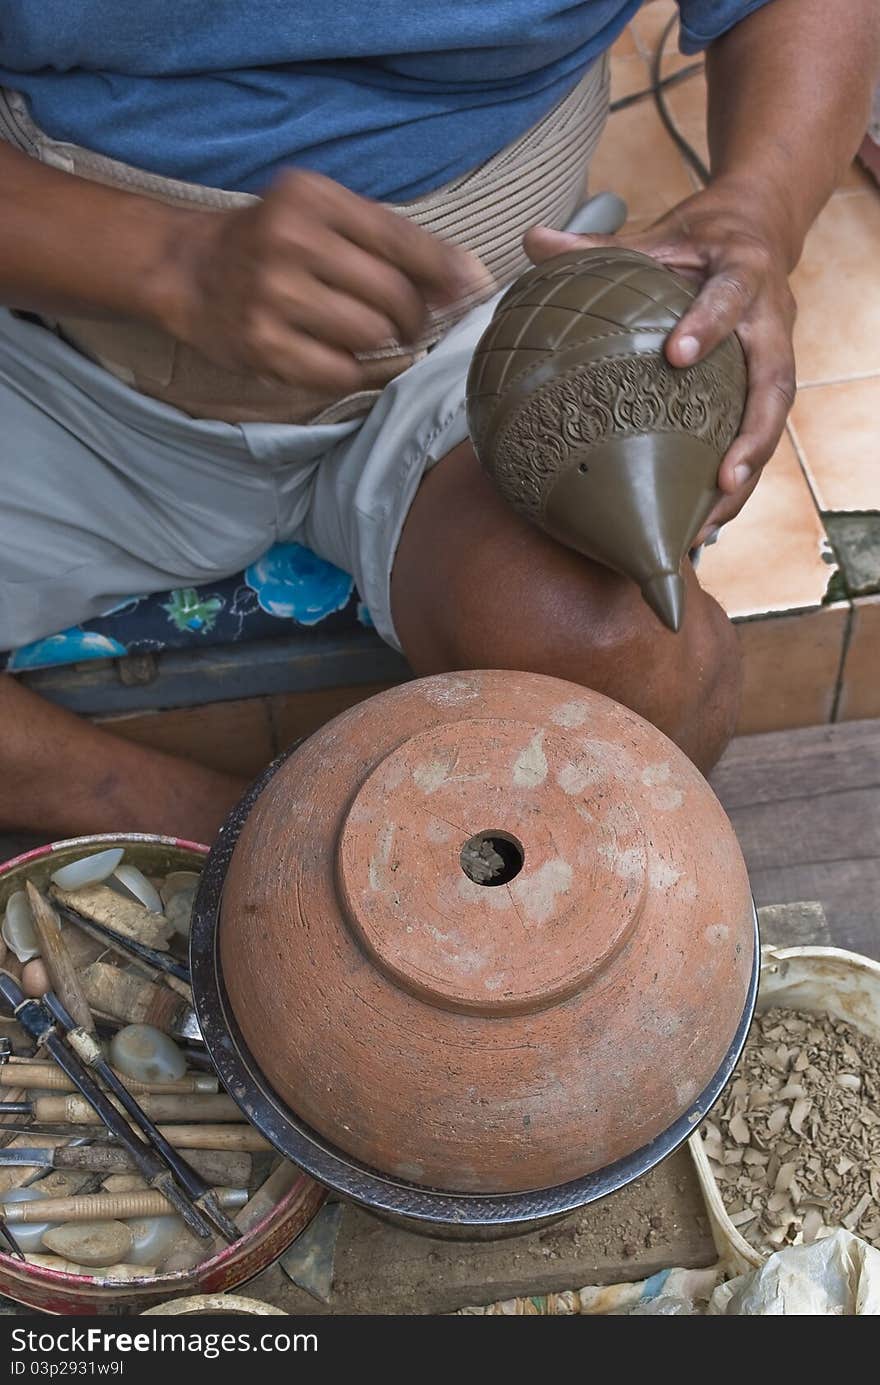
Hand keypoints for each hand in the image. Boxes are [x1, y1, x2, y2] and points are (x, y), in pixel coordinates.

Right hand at [156, 169, 491, 392]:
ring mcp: (272, 297)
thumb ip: (391, 240)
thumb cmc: (274, 242)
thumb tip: (469, 280)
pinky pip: (339, 372)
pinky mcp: (262, 345)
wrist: (189, 270)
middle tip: (407, 322)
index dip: (447, 271)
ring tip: (370, 335)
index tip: (475, 289)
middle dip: (413, 316)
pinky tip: (343, 356)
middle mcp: (289, 242)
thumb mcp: (324, 215)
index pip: (401, 239)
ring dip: (384, 343)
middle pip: (393, 296)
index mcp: (311, 199)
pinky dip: (355, 371)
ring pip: (370, 336)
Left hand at [524, 179, 797, 541]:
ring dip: (746, 474)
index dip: (709, 324)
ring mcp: (778, 354)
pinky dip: (735, 480)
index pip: (731, 296)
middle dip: (753, 435)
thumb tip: (533, 240)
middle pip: (776, 383)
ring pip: (774, 420)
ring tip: (708, 524)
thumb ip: (599, 246)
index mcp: (744, 270)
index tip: (678, 356)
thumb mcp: (655, 235)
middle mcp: (772, 318)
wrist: (761, 229)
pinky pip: (759, 434)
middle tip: (722, 480)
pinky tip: (703, 522)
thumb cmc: (700, 240)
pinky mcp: (771, 383)